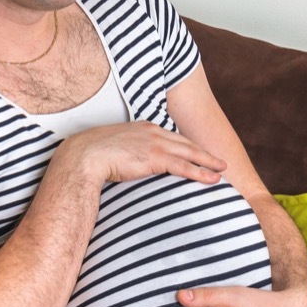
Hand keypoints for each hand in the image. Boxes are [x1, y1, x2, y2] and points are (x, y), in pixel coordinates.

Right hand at [58, 121, 226, 185]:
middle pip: (186, 143)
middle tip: (219, 161)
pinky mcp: (155, 157)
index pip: (172, 137)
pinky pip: (184, 166)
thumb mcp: (114, 148)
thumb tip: (128, 164)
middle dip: (204, 152)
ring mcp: (155, 143)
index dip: (187, 145)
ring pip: (190, 153)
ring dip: (208, 161)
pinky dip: (201, 172)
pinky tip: (212, 179)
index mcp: (144, 128)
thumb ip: (127, 152)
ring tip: (222, 169)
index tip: (198, 152)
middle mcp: (153, 132)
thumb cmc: (93, 155)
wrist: (84, 155)